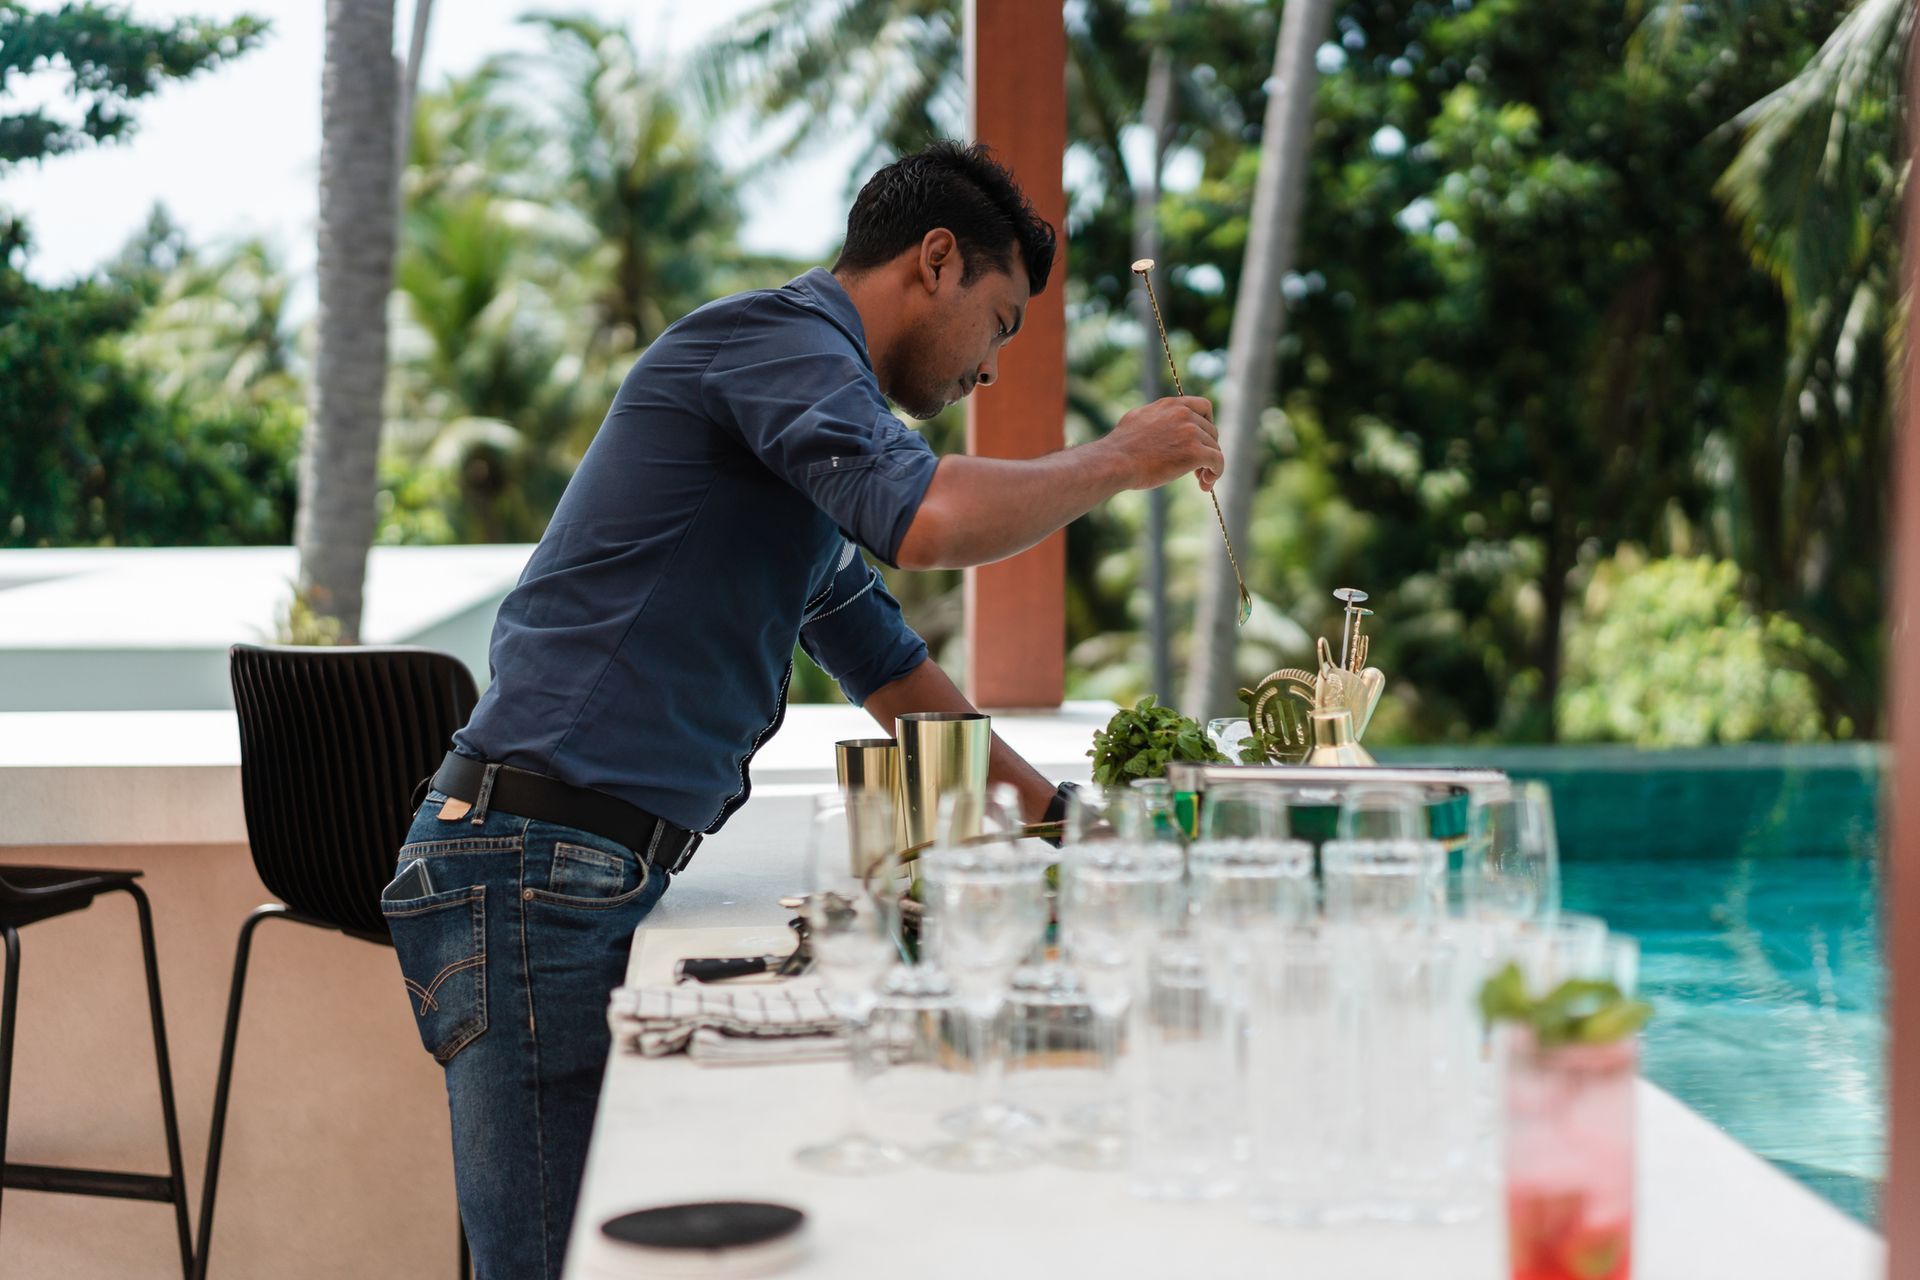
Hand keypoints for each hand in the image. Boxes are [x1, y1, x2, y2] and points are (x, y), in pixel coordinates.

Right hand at [1103, 395, 1222, 492]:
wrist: (1114, 461)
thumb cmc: (1120, 447)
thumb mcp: (1138, 419)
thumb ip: (1157, 418)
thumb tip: (1163, 424)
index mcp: (1170, 405)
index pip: (1203, 406)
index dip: (1207, 424)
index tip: (1201, 440)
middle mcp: (1183, 414)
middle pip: (1211, 431)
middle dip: (1207, 448)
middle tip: (1196, 468)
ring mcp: (1190, 432)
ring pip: (1214, 448)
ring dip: (1210, 465)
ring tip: (1201, 480)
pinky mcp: (1194, 452)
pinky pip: (1217, 461)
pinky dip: (1216, 473)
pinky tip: (1206, 484)